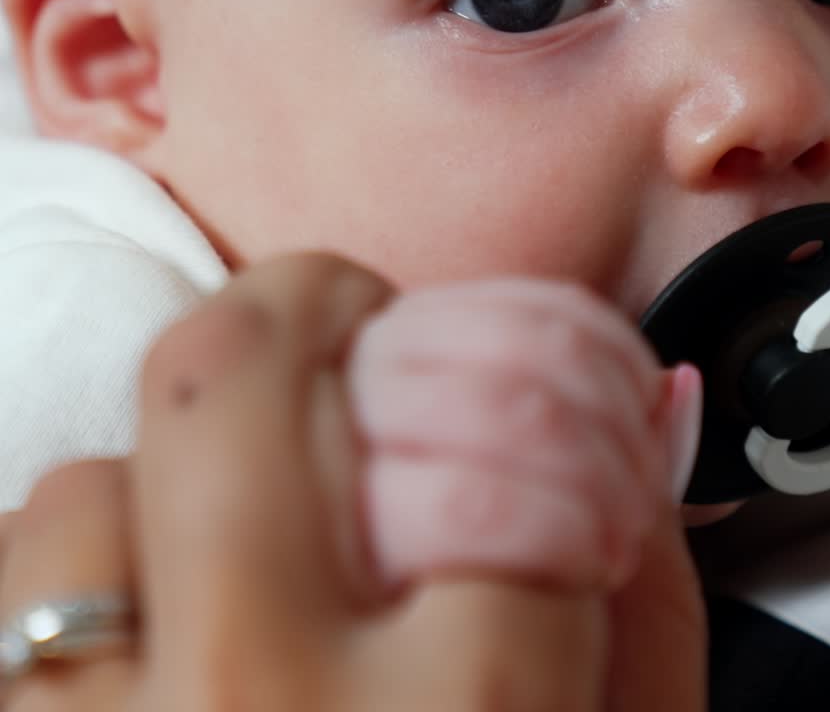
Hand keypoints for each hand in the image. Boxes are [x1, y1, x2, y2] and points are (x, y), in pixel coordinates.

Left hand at [0, 254, 706, 709]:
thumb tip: (641, 414)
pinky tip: (143, 643)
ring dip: (159, 477)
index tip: (482, 373)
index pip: (492, 445)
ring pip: (72, 494)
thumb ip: (648, 604)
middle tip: (346, 316)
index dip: (498, 377)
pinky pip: (4, 617)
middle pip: (228, 379)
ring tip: (228, 524)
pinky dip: (72, 595)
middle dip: (300, 303)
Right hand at [349, 277, 700, 591]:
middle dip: (616, 417)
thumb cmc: (503, 597)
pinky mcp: (356, 533)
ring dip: (600, 470)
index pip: (541, 310)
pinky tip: (582, 566)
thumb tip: (679, 383)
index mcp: (417, 352)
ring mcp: (352, 447)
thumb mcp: (557, 493)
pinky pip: (474, 499)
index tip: (650, 408)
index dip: (620, 353)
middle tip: (645, 495)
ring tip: (621, 539)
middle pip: (528, 346)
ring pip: (508, 405)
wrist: (469, 685)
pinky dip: (558, 526)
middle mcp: (369, 379)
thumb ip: (616, 437)